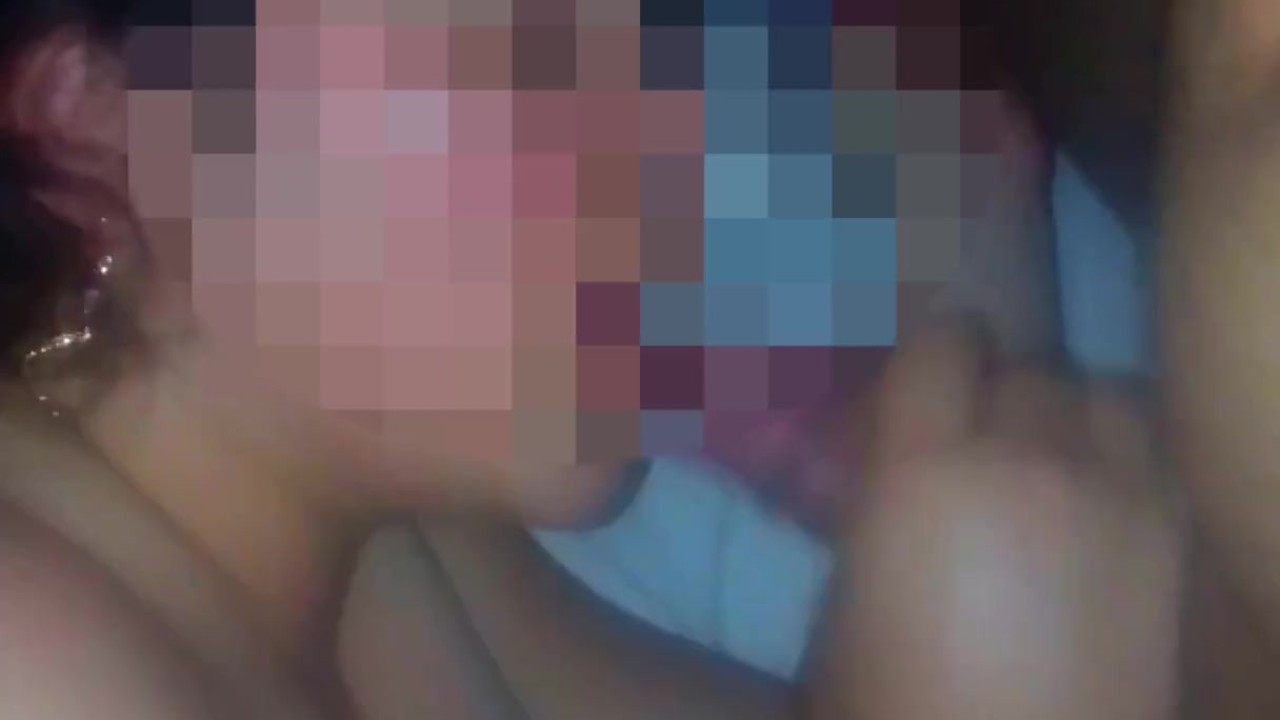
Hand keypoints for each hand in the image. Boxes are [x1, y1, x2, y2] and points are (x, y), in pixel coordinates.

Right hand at [810, 326, 1183, 719]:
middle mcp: (1023, 458)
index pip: (941, 346)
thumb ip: (865, 507)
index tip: (921, 381)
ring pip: (1095, 391)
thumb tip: (873, 463)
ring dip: (1063, 409)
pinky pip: (1147, 444)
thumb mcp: (843, 598)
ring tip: (1041, 454)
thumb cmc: (894, 700)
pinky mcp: (1166, 531)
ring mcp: (1109, 490)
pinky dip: (1117, 447)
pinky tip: (1093, 490)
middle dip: (991, 389)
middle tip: (969, 436)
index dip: (931, 354)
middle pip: (1020, 365)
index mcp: (923, 471)